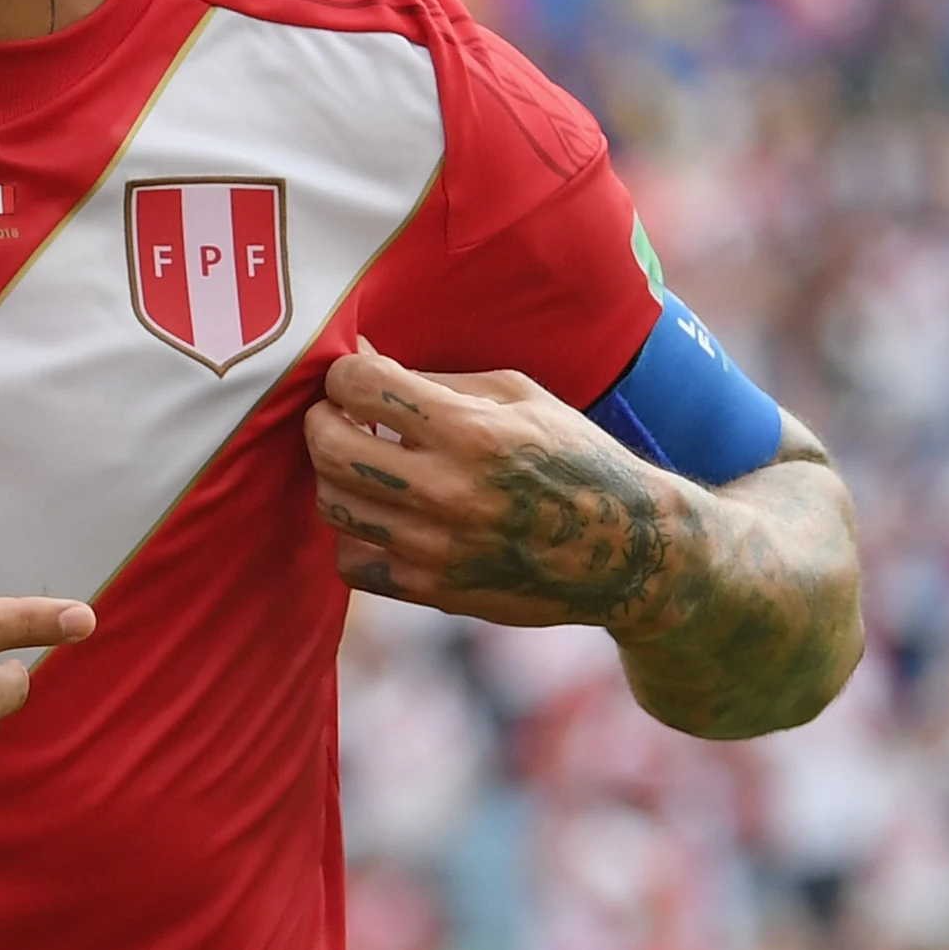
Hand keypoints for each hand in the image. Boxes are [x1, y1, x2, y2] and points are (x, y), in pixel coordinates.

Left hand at [302, 340, 685, 625]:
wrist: (626, 551)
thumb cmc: (575, 458)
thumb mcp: (520, 397)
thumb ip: (437, 380)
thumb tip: (364, 358)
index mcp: (472, 432)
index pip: (361, 387)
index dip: (345, 373)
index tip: (355, 377)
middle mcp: (448, 491)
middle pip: (330, 448)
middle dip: (322, 421)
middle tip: (340, 416)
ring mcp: (436, 548)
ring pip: (332, 504)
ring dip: (334, 475)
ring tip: (363, 463)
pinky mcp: (433, 590)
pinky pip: (351, 562)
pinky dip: (353, 535)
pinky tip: (380, 516)